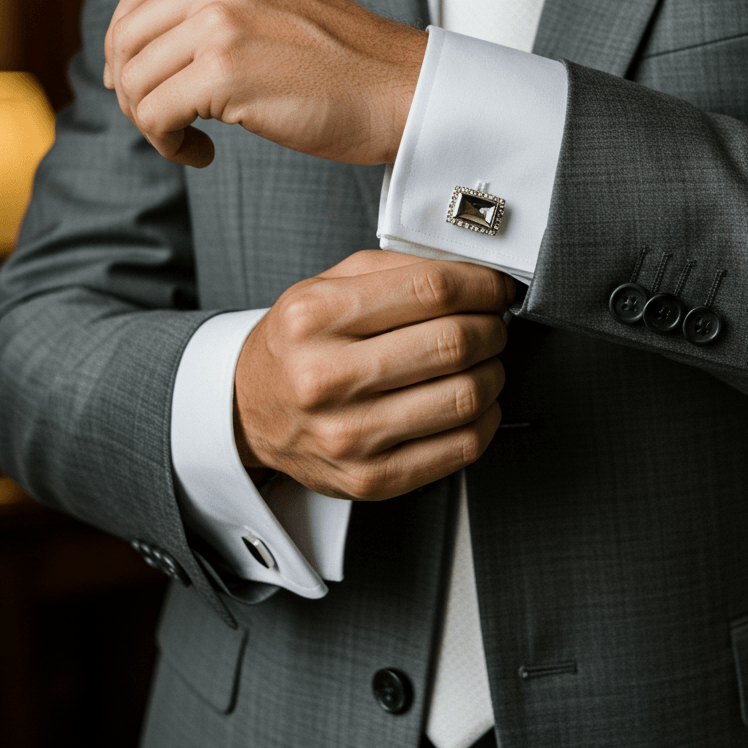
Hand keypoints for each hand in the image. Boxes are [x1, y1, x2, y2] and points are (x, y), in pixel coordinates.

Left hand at [103, 0, 426, 167]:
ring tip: (187, 142)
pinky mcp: (224, 71)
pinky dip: (168, 144)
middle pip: (127, 37)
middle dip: (130, 89)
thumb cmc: (351, 66)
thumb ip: (226, 6)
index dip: (124, 45)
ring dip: (151, 123)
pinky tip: (202, 155)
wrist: (403, 90)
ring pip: (136, 80)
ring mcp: (220, 22)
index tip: (134, 83)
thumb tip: (156, 48)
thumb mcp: (282, 4)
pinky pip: (157, 114)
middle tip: (161, 124)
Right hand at [235, 250, 513, 499]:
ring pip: (465, 396)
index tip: (496, 288)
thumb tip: (472, 272)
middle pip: (453, 343)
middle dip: (491, 328)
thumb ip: (394, 270)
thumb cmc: (298, 347)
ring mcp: (350, 434)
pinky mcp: (371, 477)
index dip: (482, 285)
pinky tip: (472, 402)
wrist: (251, 412)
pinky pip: (462, 447)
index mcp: (315, 317)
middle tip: (490, 324)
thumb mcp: (325, 287)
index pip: (430, 290)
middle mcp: (327, 377)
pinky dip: (485, 418)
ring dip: (493, 372)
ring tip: (481, 362)